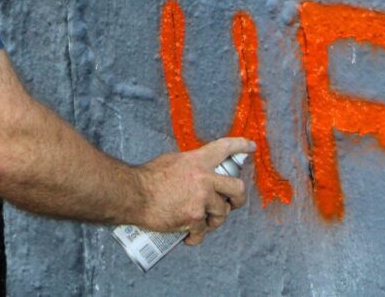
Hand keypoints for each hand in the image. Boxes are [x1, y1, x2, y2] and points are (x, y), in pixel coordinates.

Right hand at [136, 137, 253, 245]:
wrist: (134, 194)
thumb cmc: (148, 177)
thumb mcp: (172, 161)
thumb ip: (190, 165)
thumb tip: (197, 171)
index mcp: (198, 160)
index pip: (225, 148)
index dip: (241, 146)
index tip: (251, 147)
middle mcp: (204, 178)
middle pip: (237, 188)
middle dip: (238, 198)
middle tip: (232, 202)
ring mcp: (201, 199)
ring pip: (222, 213)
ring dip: (214, 220)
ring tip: (203, 222)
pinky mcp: (194, 218)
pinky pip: (202, 232)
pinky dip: (196, 237)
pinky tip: (190, 238)